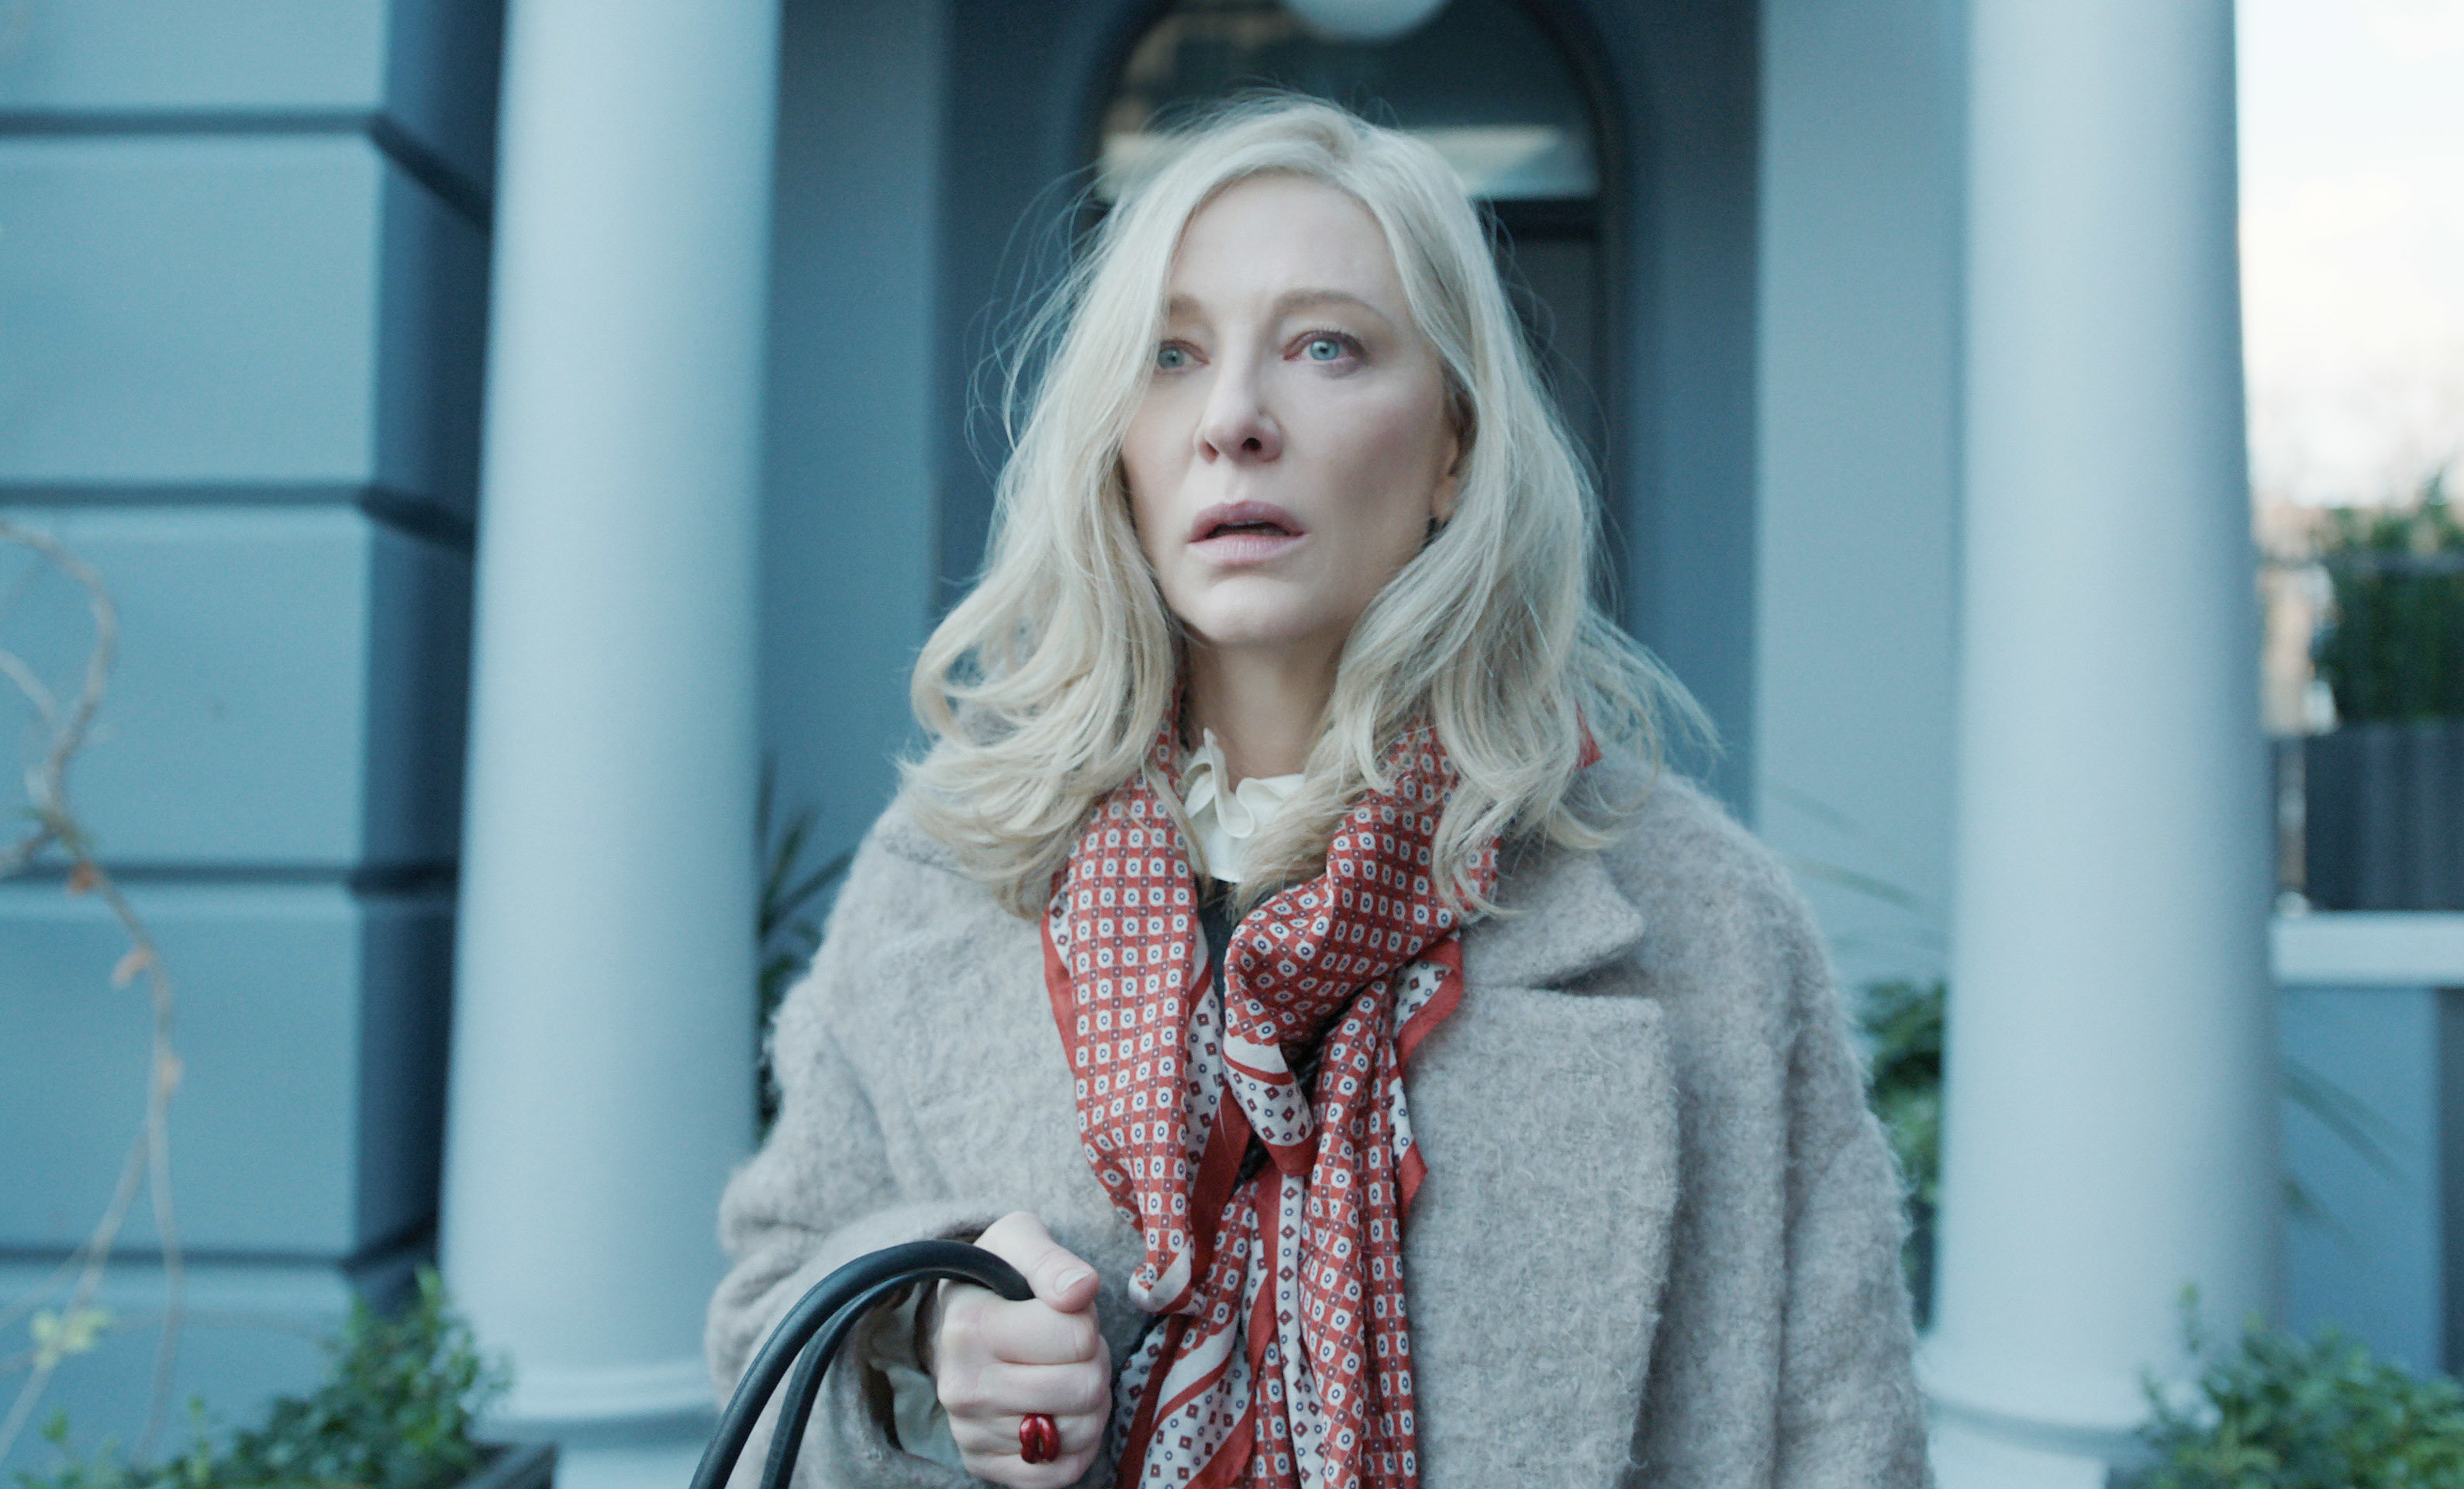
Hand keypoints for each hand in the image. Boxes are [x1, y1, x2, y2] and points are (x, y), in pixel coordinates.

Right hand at [930, 1211, 1109, 1485]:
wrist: (959, 1321)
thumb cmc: (1000, 1277)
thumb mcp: (1020, 1243)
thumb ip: (1052, 1260)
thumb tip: (1081, 1291)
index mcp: (969, 1327)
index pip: (1078, 1336)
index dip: (1085, 1319)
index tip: (1059, 1310)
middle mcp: (962, 1387)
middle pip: (1084, 1388)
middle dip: (1092, 1361)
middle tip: (1068, 1347)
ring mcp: (970, 1432)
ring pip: (1080, 1431)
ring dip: (1089, 1401)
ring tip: (1060, 1372)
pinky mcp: (984, 1465)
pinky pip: (1063, 1471)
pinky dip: (1077, 1443)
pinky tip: (1057, 1411)